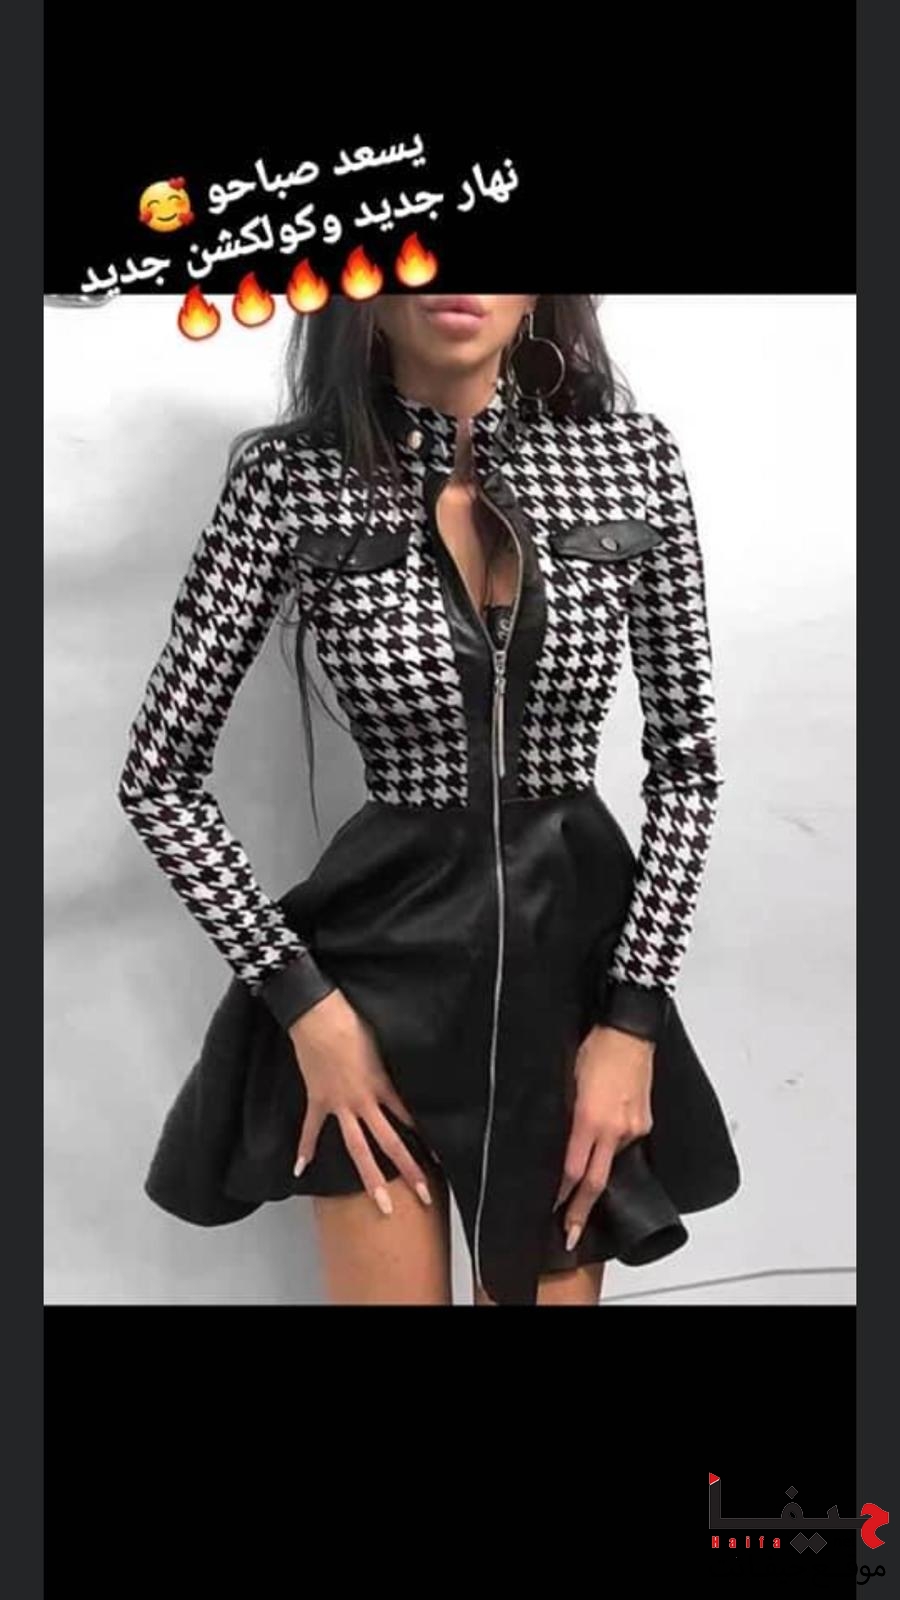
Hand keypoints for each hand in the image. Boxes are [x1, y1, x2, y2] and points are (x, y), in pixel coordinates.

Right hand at [289, 988, 432, 1216]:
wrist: (318, 1015)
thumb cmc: (353, 1022)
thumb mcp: (382, 1045)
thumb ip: (392, 1068)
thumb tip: (403, 1078)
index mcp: (382, 1086)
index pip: (410, 1119)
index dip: (426, 1139)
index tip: (441, 1161)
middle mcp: (364, 1102)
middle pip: (389, 1143)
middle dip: (408, 1170)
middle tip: (424, 1196)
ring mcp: (339, 1105)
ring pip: (357, 1148)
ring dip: (369, 1177)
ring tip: (382, 1203)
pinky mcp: (318, 1100)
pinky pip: (311, 1128)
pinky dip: (305, 1148)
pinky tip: (300, 1170)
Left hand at [555, 1024, 654, 1250]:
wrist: (629, 1032)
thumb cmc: (594, 1050)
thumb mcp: (568, 1083)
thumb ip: (565, 1117)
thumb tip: (559, 1143)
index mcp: (588, 1119)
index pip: (572, 1170)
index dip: (562, 1195)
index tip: (553, 1212)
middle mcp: (613, 1129)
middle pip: (595, 1181)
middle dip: (581, 1211)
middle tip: (570, 1235)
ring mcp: (632, 1128)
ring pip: (611, 1160)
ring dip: (597, 1171)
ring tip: (582, 1181)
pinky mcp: (644, 1123)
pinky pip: (625, 1143)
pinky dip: (612, 1146)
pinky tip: (606, 1138)